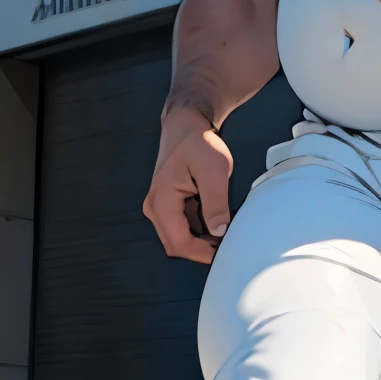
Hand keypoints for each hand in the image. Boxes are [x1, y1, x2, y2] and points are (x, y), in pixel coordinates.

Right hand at [142, 104, 232, 263]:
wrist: (186, 126)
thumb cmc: (198, 144)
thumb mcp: (214, 169)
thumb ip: (216, 201)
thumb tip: (219, 231)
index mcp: (161, 202)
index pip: (179, 243)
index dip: (202, 254)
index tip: (226, 251)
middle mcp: (154, 208)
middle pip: (175, 246)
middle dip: (200, 251)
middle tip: (227, 246)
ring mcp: (157, 207)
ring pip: (177, 239)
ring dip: (199, 242)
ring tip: (223, 235)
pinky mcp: (165, 205)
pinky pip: (180, 228)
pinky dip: (197, 232)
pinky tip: (215, 224)